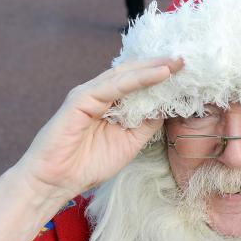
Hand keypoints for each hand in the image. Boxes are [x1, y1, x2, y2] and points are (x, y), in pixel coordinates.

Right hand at [13, 57, 183, 203]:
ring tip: (177, 62)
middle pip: (133, 71)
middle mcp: (99, 92)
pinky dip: (139, 78)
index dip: (160, 74)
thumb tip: (168, 107)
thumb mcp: (129, 143)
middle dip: (160, 64)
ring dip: (153, 66)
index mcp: (109, 102)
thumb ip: (146, 123)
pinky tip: (159, 73)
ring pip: (126, 74)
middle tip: (185, 58)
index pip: (137, 81)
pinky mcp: (80, 99)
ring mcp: (89, 93)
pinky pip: (114, 86)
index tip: (185, 70)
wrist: (55, 182)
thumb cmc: (88, 164)